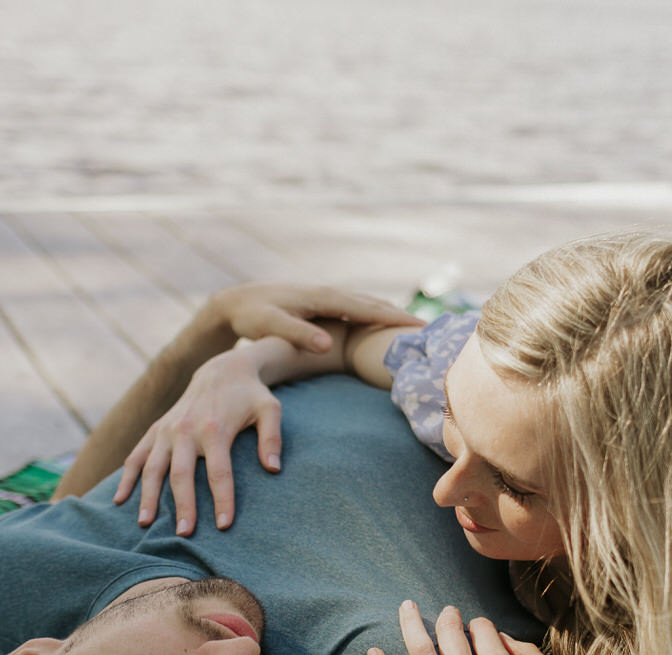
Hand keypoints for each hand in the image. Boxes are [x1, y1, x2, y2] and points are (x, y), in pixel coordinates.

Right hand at [114, 339, 288, 532]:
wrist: (221, 370)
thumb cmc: (250, 395)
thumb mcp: (270, 409)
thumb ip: (272, 438)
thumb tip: (273, 469)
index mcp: (215, 428)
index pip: (219, 472)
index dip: (222, 500)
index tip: (223, 526)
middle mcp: (186, 430)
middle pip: (181, 474)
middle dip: (183, 506)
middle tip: (184, 535)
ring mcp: (167, 430)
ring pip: (152, 467)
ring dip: (148, 496)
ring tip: (145, 523)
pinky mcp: (156, 429)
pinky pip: (136, 455)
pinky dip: (126, 477)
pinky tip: (119, 500)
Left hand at [206, 283, 423, 353]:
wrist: (237, 301)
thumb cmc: (254, 317)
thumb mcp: (273, 326)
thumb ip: (299, 335)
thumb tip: (328, 345)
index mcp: (325, 298)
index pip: (369, 309)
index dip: (396, 318)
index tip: (422, 328)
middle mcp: (332, 294)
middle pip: (376, 305)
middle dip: (403, 316)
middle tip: (435, 330)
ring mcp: (329, 298)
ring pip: (369, 305)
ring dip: (393, 315)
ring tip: (418, 330)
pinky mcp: (325, 305)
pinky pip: (359, 309)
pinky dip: (378, 316)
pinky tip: (386, 328)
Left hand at [368, 601, 572, 654]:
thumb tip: (503, 638)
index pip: (481, 628)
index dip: (480, 627)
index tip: (479, 635)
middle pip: (449, 632)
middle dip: (448, 617)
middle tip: (446, 613)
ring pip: (421, 653)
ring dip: (411, 624)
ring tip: (405, 608)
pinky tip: (373, 652)